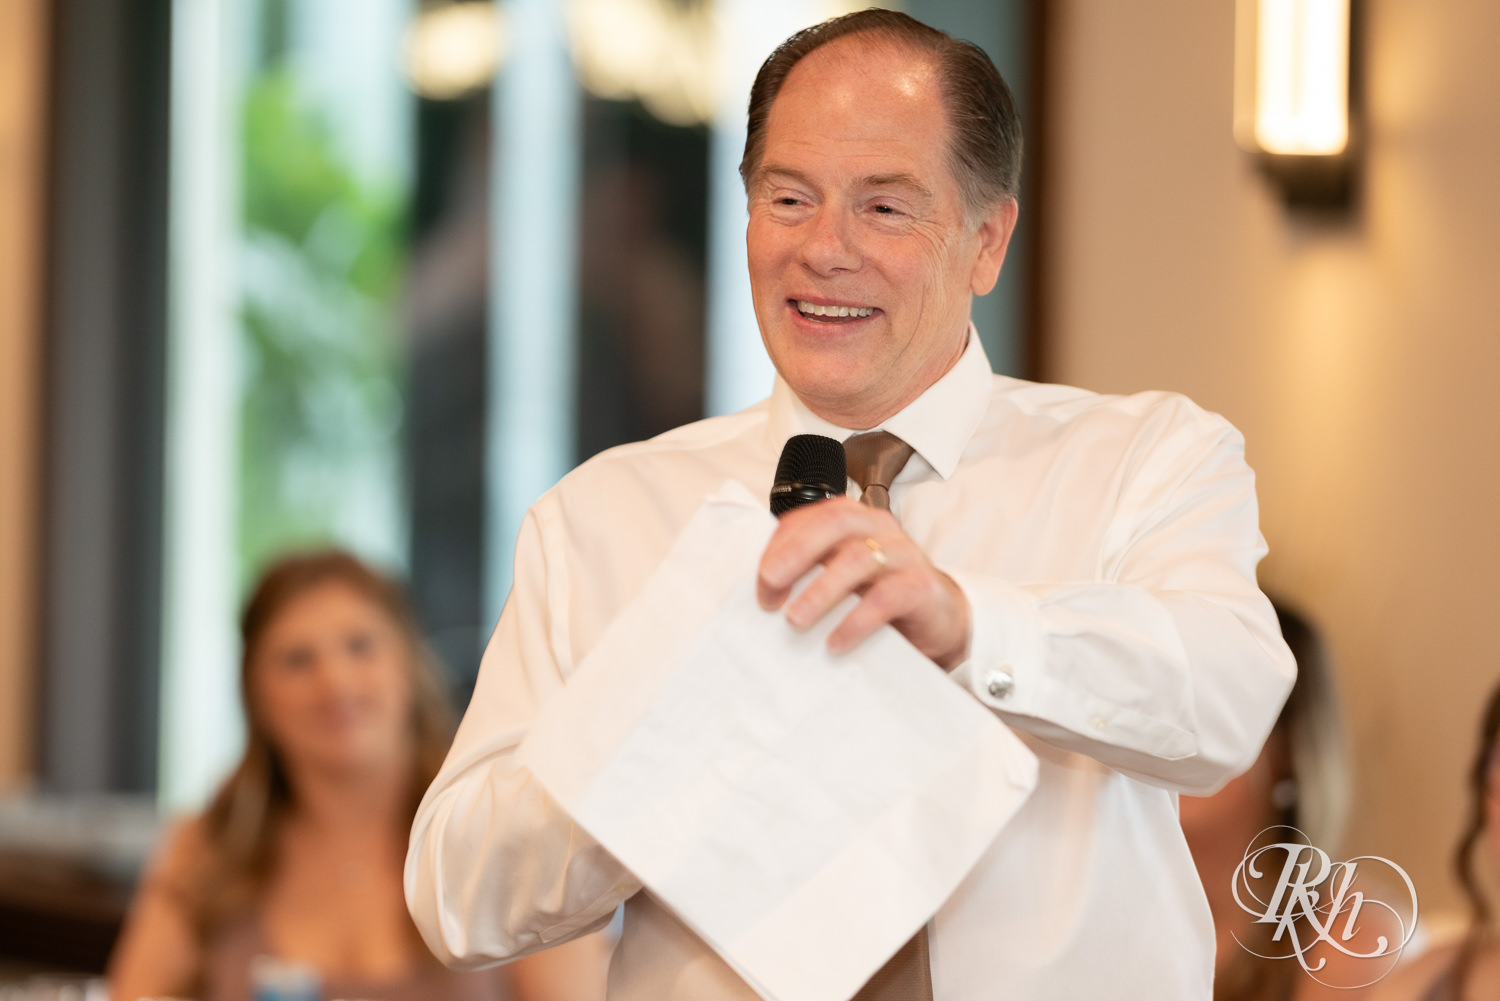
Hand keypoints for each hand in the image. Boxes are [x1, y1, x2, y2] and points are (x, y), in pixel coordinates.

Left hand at [756, 496, 970, 668]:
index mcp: (852, 519)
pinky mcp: (921, 586)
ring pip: (857, 559)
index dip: (780, 544)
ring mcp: (903, 553)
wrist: (937, 618)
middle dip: (796, 553)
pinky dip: (855, 621)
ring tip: (795, 621)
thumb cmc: (879, 594)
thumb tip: (761, 590)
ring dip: (820, 591)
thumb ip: (808, 570)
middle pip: (834, 524)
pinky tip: (835, 642)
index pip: (810, 517)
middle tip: (770, 588)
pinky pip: (886, 598)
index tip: (759, 580)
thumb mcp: (840, 577)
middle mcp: (878, 528)